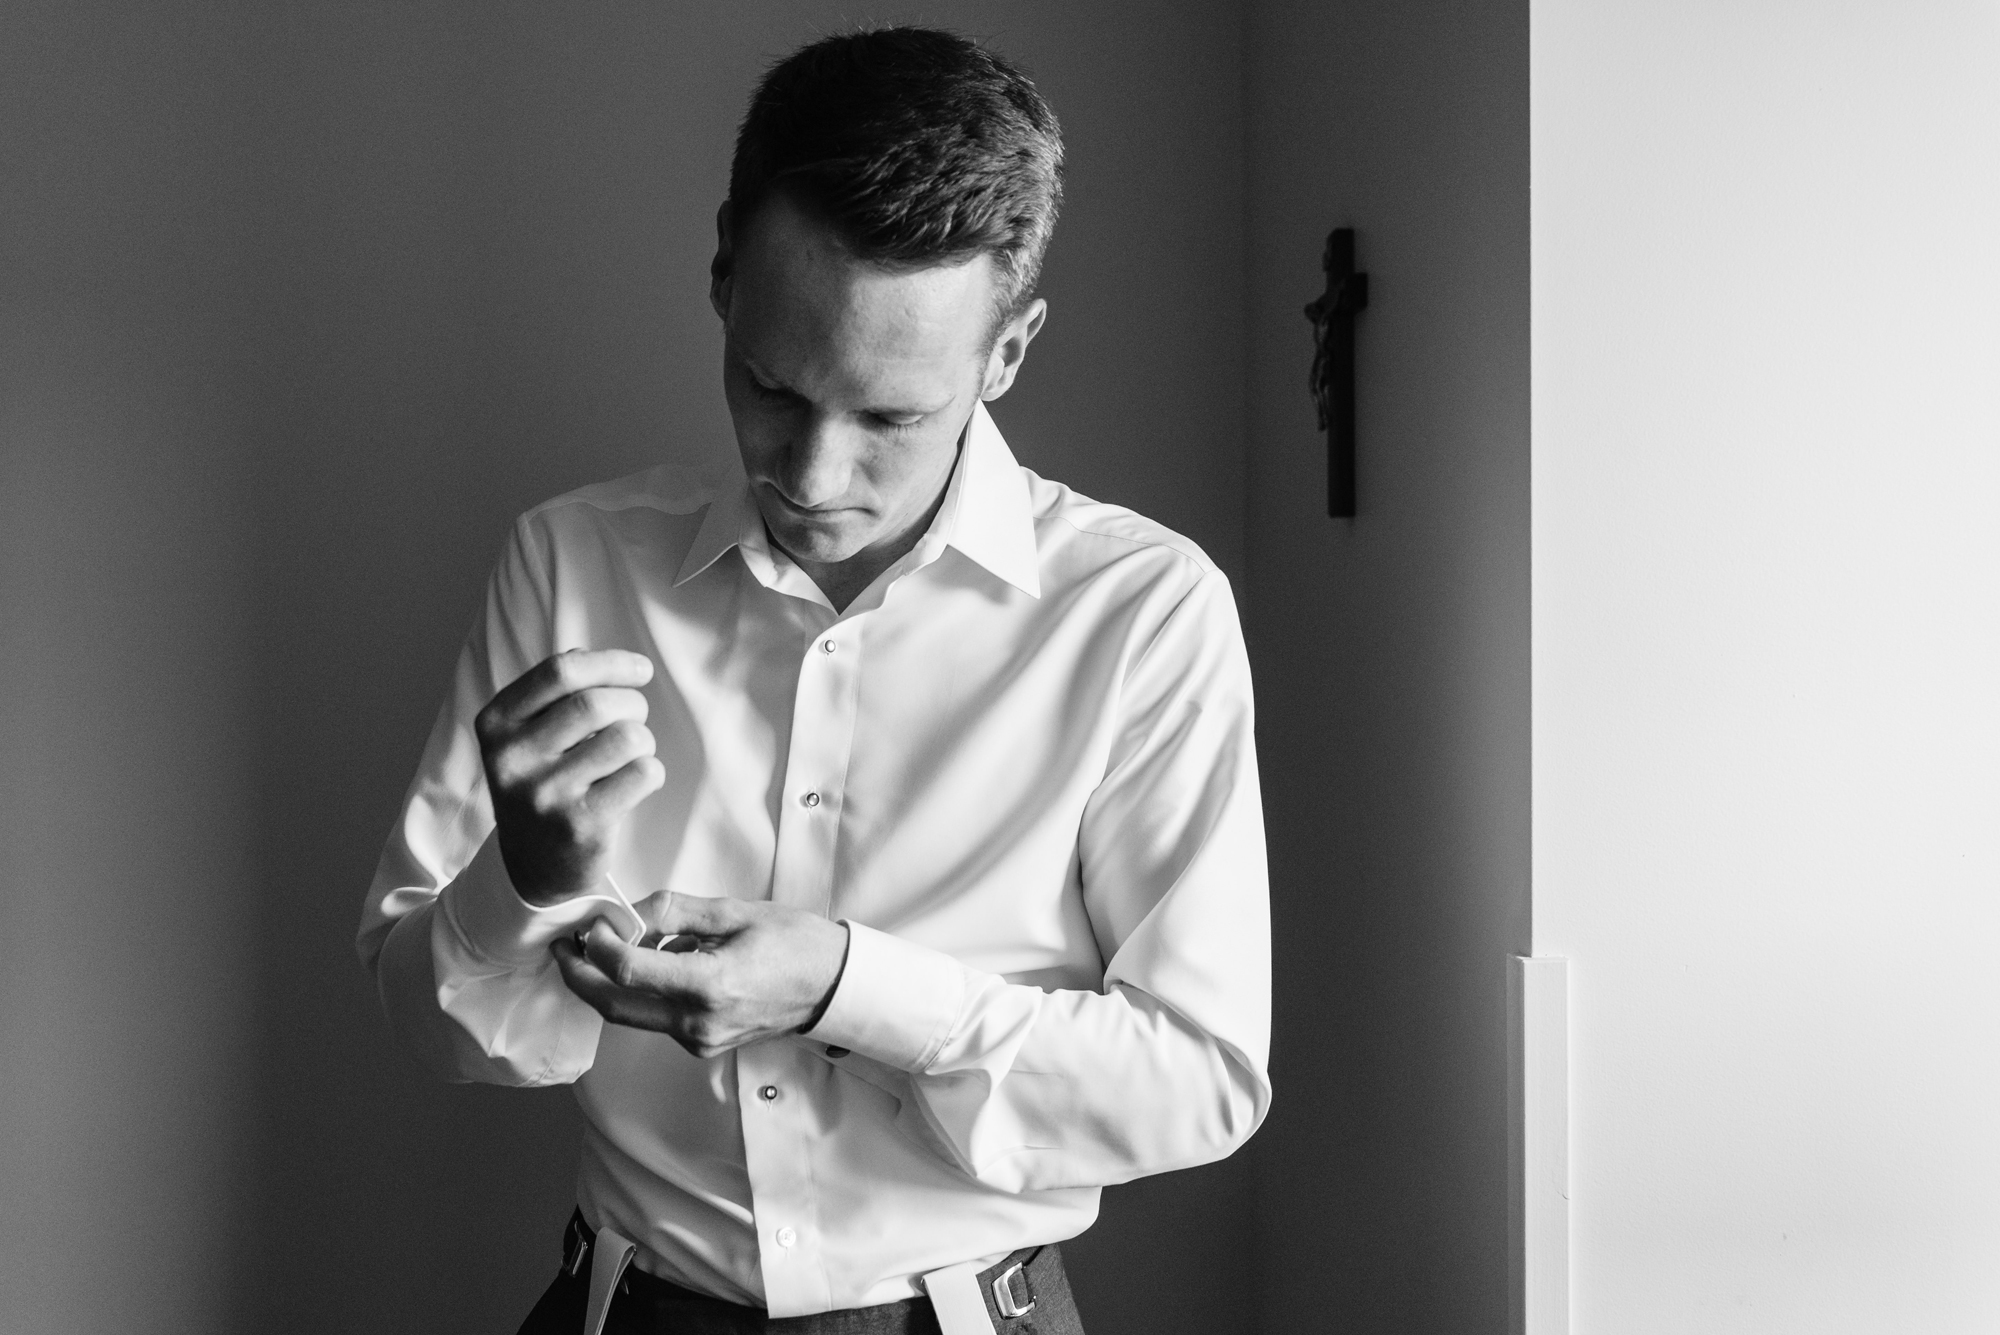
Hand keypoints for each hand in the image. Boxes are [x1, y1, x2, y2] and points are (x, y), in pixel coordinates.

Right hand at [475, 649, 664, 906]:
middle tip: (635, 719)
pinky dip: (651, 772)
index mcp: (496, 724)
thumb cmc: (542, 784)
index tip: (640, 671)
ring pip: (626, 737)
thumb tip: (589, 656)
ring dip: (643, 740)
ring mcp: (545, 794)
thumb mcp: (526, 736)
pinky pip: (642, 773)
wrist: (532, 867)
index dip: (611, 663)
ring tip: (631, 755)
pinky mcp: (580, 825)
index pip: (560, 672)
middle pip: (597, 703)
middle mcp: (513, 759)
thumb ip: (551, 692)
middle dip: (632, 704)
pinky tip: (633, 784)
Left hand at [551, 894, 850, 1057]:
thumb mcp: (735, 912)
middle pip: (613, 1006)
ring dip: (609, 983)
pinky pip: (654, 1019)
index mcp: (708, 986)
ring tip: (609, 946)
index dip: (598, 944)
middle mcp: (697, 1023)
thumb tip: (629, 912)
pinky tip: (655, 962)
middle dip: (578, 975)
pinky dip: (641, 991)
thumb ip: (674, 911)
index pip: (627, 970)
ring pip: (630, 1015)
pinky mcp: (700, 1045)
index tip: (594, 922)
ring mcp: (698, 1041)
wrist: (833, 986)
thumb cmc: (795, 945)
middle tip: (564, 947)